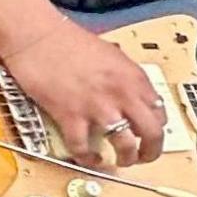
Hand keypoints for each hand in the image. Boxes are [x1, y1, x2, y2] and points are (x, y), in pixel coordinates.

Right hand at [2, 25, 164, 167]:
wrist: (37, 35)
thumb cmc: (68, 41)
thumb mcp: (112, 56)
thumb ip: (125, 79)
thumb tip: (132, 97)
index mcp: (133, 77)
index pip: (160, 112)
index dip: (157, 129)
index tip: (150, 135)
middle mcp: (121, 93)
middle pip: (152, 133)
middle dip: (151, 151)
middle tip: (143, 157)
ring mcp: (97, 106)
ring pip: (125, 146)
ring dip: (125, 159)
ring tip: (119, 161)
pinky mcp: (71, 115)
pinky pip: (83, 147)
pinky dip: (88, 158)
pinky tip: (89, 158)